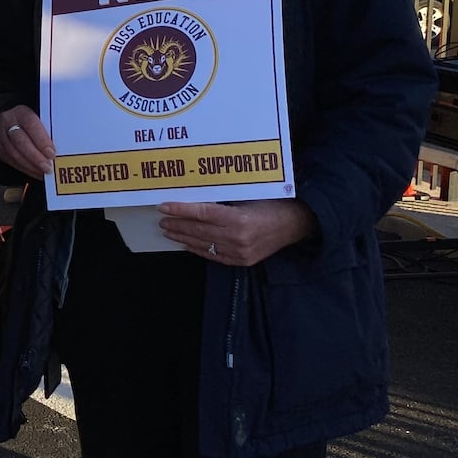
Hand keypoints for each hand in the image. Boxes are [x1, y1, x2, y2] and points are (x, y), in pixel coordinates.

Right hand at [0, 105, 54, 177]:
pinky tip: (36, 172)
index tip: (52, 153)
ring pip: (14, 154)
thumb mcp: (40, 118)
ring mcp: (1, 136)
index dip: (41, 140)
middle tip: (48, 167)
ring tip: (43, 172)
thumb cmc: (31, 121)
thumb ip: (49, 129)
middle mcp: (8, 123)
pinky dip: (25, 169)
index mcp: (21, 112)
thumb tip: (64, 146)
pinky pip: (11, 162)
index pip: (31, 124)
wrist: (11, 120)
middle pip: (20, 141)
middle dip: (36, 157)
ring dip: (31, 166)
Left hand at [157, 199, 316, 266]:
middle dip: (177, 224)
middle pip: (199, 230)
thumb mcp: (248, 196)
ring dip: (183, 237)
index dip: (180, 210)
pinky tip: (186, 244)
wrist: (296, 224)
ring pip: (203, 244)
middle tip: (161, 219)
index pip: (202, 213)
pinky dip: (198, 249)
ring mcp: (239, 252)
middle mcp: (238, 238)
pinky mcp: (242, 261)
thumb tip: (195, 197)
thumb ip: (223, 199)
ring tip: (168, 231)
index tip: (163, 206)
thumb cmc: (273, 203)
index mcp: (239, 219)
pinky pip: (213, 256)